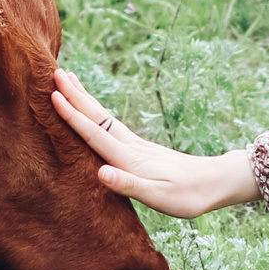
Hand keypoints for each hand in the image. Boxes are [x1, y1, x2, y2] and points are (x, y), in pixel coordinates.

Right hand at [51, 68, 260, 217]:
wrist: (215, 183)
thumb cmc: (188, 196)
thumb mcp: (160, 197)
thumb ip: (130, 186)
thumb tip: (101, 173)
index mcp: (129, 159)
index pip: (95, 133)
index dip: (73, 116)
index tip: (53, 95)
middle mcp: (130, 147)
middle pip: (97, 116)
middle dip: (75, 96)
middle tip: (54, 72)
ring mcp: (135, 145)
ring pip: (103, 117)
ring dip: (84, 99)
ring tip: (69, 79)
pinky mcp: (140, 149)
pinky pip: (111, 125)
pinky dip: (96, 112)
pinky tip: (94, 110)